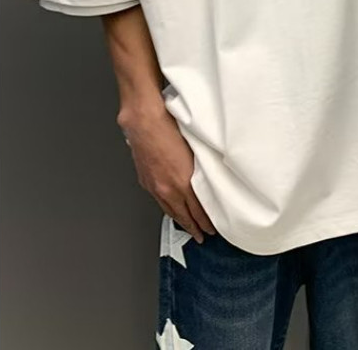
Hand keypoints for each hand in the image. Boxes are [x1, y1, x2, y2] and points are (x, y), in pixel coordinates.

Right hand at [119, 106, 216, 242]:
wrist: (144, 121)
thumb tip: (211, 175)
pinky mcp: (146, 181)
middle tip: (203, 236)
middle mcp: (167, 188)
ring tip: (190, 229)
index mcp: (182, 181)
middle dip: (195, 227)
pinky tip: (172, 211)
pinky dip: (169, 210)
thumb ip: (202, 166)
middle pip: (184, 215)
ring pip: (170, 211)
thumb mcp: (194, 149)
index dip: (206, 221)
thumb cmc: (169, 127)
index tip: (213, 228)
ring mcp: (155, 186)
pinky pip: (160, 202)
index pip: (198, 210)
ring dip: (181, 221)